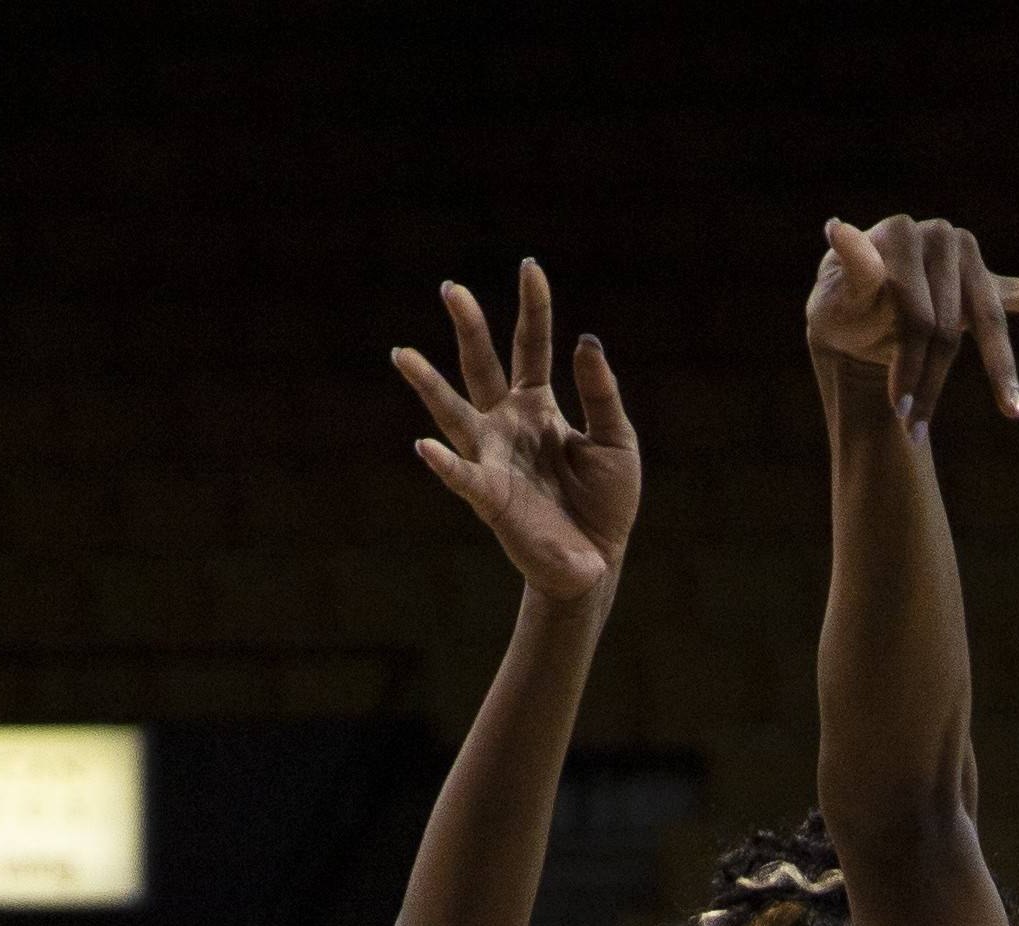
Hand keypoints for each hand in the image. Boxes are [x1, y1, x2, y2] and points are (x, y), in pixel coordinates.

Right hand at [395, 258, 637, 603]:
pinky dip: (445, 465)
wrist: (596, 564)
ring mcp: (494, 458)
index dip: (532, 307)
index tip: (529, 267)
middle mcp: (508, 424)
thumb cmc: (605, 503)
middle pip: (482, 367)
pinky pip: (463, 478)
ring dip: (428, 386)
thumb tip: (586, 340)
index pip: (532, 345)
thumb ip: (600, 395)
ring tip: (402, 354)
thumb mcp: (615, 442)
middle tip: (451, 288)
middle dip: (468, 328)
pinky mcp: (490, 499)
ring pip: (454, 414)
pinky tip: (426, 447)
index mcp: (538, 406)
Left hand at [807, 213, 1018, 431]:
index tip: (898, 409)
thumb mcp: (833, 297)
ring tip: (1014, 413)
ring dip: (998, 374)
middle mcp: (946, 239)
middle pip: (953, 323)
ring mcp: (973, 265)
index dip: (906, 363)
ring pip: (991, 326)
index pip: (918, 309)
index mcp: (908, 234)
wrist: (851, 316)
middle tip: (914, 428)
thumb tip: (838, 229)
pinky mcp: (992, 289)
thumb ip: (851, 270)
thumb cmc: (840, 311)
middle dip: (934, 380)